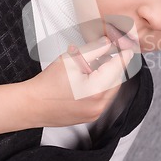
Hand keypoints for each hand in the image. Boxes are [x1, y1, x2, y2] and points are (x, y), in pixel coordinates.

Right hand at [0, 37, 134, 135]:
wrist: (33, 105)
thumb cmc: (47, 84)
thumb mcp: (72, 59)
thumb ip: (94, 50)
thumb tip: (108, 43)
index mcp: (96, 89)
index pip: (118, 68)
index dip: (123, 55)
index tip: (127, 48)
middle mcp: (99, 104)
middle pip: (117, 79)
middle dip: (113, 65)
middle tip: (104, 54)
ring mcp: (96, 113)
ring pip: (112, 89)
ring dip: (107, 76)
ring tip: (91, 67)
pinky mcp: (92, 116)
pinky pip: (104, 99)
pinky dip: (101, 87)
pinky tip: (88, 79)